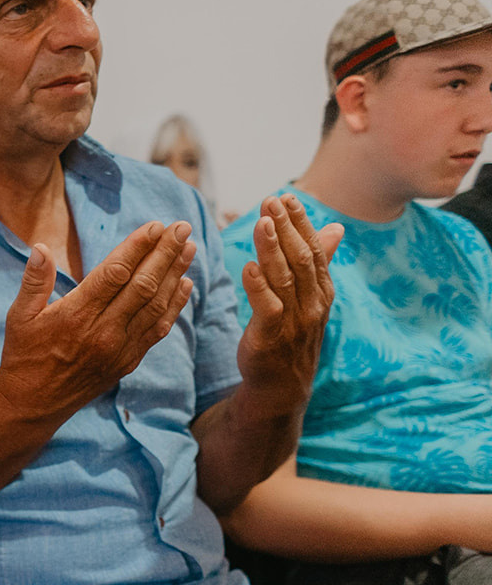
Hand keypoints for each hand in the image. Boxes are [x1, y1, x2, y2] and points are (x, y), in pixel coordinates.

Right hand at [0, 221, 196, 422]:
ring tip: (189, 248)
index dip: (137, 247)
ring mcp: (120, 348)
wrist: (33, 405)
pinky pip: (158, 330)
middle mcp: (103, 332)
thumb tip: (41, 248)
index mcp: (76, 316)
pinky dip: (174, 306)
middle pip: (143, 285)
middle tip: (182, 228)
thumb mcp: (19, 317)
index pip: (114, 273)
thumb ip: (34, 282)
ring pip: (156, 305)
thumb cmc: (22, 356)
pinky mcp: (128, 361)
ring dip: (175, 274)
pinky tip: (185, 284)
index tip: (154, 225)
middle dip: (165, 253)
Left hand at [235, 194, 342, 411]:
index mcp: (322, 291)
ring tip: (261, 222)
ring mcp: (294, 322)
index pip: (314, 250)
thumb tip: (336, 227)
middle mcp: (313, 304)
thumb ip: (319, 262)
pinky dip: (258, 286)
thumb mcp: (310, 298)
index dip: (300, 223)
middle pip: (301, 259)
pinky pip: (267, 309)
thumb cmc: (292, 336)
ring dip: (272, 248)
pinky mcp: (271, 339)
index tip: (286, 197)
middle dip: (286, 228)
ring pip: (284, 279)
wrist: (281, 387)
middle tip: (271, 201)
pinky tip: (248, 266)